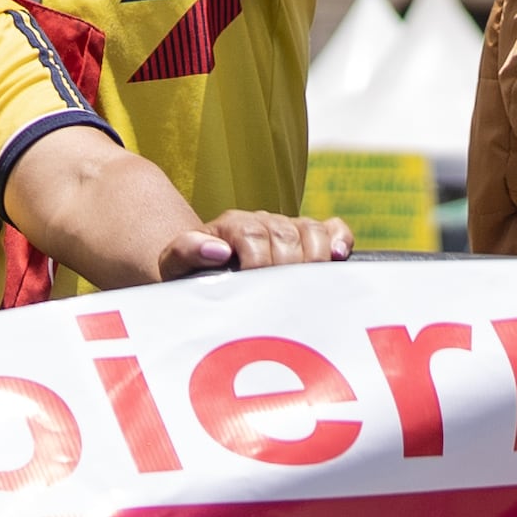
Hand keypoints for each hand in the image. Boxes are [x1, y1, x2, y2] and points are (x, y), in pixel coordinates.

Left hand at [147, 208, 352, 278]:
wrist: (204, 276)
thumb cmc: (191, 275)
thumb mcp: (175, 266)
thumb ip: (185, 251)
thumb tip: (218, 250)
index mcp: (230, 226)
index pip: (252, 234)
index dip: (258, 261)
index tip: (255, 285)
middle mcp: (261, 221)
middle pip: (285, 234)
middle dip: (287, 265)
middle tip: (284, 296)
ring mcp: (288, 227)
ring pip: (311, 230)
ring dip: (314, 257)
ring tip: (308, 285)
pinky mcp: (310, 237)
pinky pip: (333, 228)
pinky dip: (340, 239)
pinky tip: (339, 257)